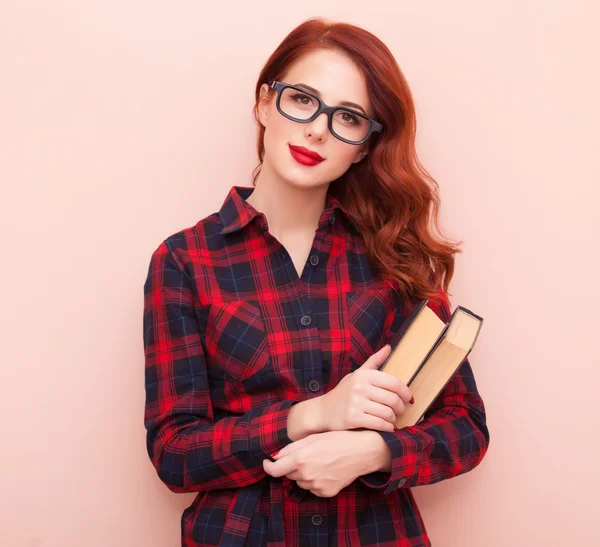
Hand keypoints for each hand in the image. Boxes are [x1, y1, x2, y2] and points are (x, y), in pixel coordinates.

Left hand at [263, 430, 387, 496]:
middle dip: (291, 466)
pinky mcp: (326, 493)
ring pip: (300, 482)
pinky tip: (326, 470)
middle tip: (305, 455)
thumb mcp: (312, 438)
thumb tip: (275, 457)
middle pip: (288, 474)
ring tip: (318, 461)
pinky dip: (314, 481)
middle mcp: (306, 475)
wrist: (361, 452)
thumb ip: (291, 448)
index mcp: (300, 459)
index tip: (266, 462)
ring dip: (303, 474)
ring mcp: (316, 486)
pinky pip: (312, 488)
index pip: (275, 470)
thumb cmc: (337, 440)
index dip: (267, 467)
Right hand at [315, 344, 412, 432]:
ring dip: (394, 419)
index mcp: (363, 375)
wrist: (323, 411)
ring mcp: (355, 403)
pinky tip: (388, 427)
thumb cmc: (343, 392)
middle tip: (401, 411)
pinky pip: (379, 424)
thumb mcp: (357, 374)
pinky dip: (387, 427)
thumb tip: (389, 347)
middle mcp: (359, 387)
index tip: (409, 398)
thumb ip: (374, 361)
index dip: (406, 392)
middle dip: (401, 407)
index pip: (393, 382)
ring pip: (387, 413)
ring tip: (392, 419)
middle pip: (393, 399)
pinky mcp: (353, 418)